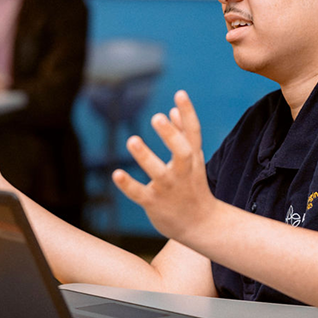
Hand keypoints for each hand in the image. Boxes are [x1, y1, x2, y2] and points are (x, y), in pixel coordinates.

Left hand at [112, 90, 217, 241]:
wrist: (200, 225)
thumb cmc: (194, 186)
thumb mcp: (194, 160)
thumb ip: (184, 134)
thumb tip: (173, 110)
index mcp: (193, 158)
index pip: (193, 133)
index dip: (188, 112)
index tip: (180, 93)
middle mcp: (183, 172)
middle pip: (182, 152)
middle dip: (171, 135)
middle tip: (157, 117)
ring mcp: (169, 188)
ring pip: (158, 172)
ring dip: (145, 156)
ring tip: (132, 140)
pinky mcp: (154, 203)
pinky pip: (140, 194)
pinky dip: (128, 185)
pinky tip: (116, 174)